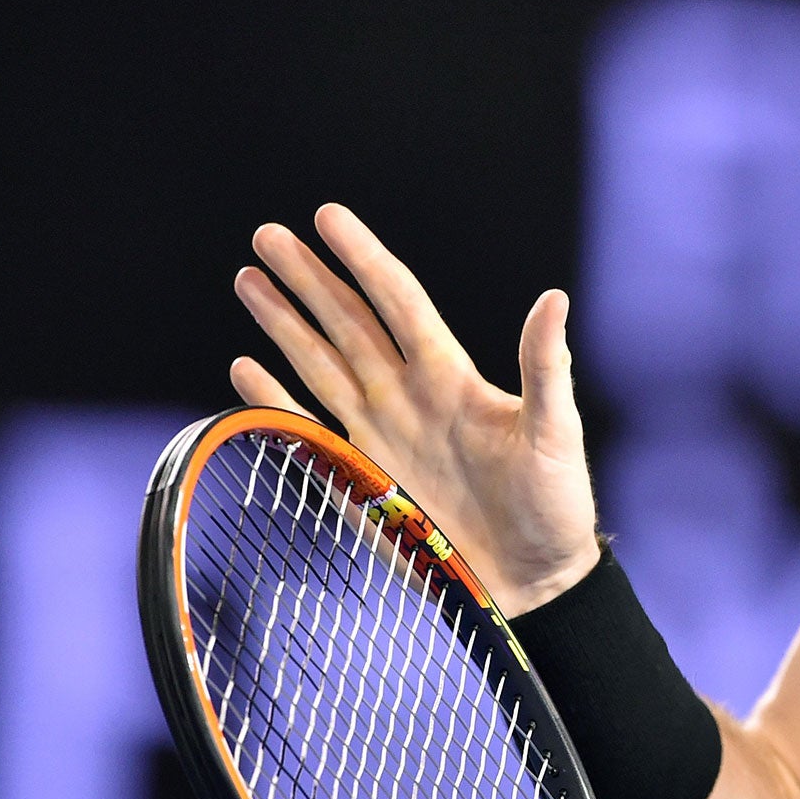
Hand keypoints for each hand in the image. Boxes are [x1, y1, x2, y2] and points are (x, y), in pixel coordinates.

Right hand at [230, 204, 600, 616]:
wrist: (533, 582)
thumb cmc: (555, 505)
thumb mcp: (555, 432)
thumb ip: (544, 367)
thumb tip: (554, 298)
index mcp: (450, 377)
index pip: (397, 301)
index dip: (362, 258)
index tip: (328, 216)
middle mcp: (407, 396)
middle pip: (347, 322)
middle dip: (308, 278)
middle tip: (267, 235)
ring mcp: (381, 433)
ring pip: (320, 362)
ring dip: (284, 322)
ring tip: (249, 279)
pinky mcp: (361, 475)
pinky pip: (309, 426)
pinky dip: (274, 397)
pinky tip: (245, 366)